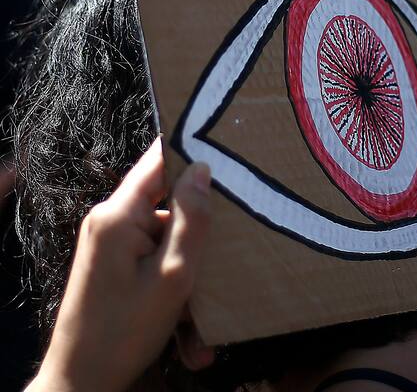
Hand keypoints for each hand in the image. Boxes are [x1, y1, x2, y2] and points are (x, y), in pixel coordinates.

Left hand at [27, 140, 211, 391]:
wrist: (81, 383)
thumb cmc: (125, 331)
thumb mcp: (173, 275)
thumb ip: (191, 219)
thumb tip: (202, 168)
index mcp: (118, 215)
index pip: (159, 161)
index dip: (193, 152)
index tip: (230, 152)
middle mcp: (110, 222)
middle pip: (169, 203)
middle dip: (200, 229)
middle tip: (232, 245)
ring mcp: (111, 245)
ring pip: (167, 238)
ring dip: (191, 269)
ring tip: (203, 311)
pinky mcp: (115, 266)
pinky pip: (155, 261)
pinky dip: (175, 285)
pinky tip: (188, 326)